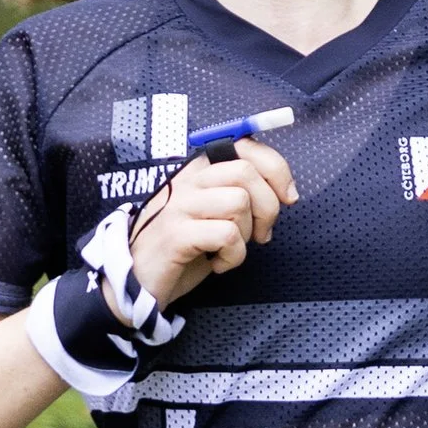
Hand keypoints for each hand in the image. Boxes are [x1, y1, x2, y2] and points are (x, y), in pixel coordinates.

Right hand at [129, 142, 296, 304]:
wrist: (138, 280)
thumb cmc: (183, 249)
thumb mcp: (213, 214)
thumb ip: (239, 195)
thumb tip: (283, 193)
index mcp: (199, 172)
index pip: (245, 146)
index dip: (276, 168)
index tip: (288, 196)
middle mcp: (187, 181)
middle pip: (246, 171)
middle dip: (269, 206)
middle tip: (261, 234)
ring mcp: (180, 206)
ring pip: (239, 201)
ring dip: (246, 234)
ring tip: (230, 250)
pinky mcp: (176, 234)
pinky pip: (227, 235)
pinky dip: (233, 256)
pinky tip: (217, 264)